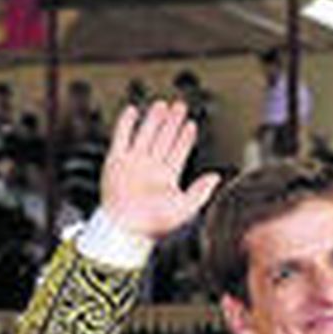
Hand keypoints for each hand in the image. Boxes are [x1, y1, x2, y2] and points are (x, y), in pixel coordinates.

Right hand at [100, 100, 220, 240]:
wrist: (126, 228)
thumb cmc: (154, 224)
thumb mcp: (184, 208)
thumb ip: (200, 192)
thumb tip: (216, 176)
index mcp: (167, 178)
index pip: (178, 152)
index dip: (185, 138)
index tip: (192, 124)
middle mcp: (151, 168)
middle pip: (164, 139)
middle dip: (172, 123)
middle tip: (180, 106)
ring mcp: (133, 163)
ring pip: (146, 135)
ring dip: (154, 120)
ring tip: (162, 105)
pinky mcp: (116, 161)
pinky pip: (121, 138)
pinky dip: (126, 124)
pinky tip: (132, 111)